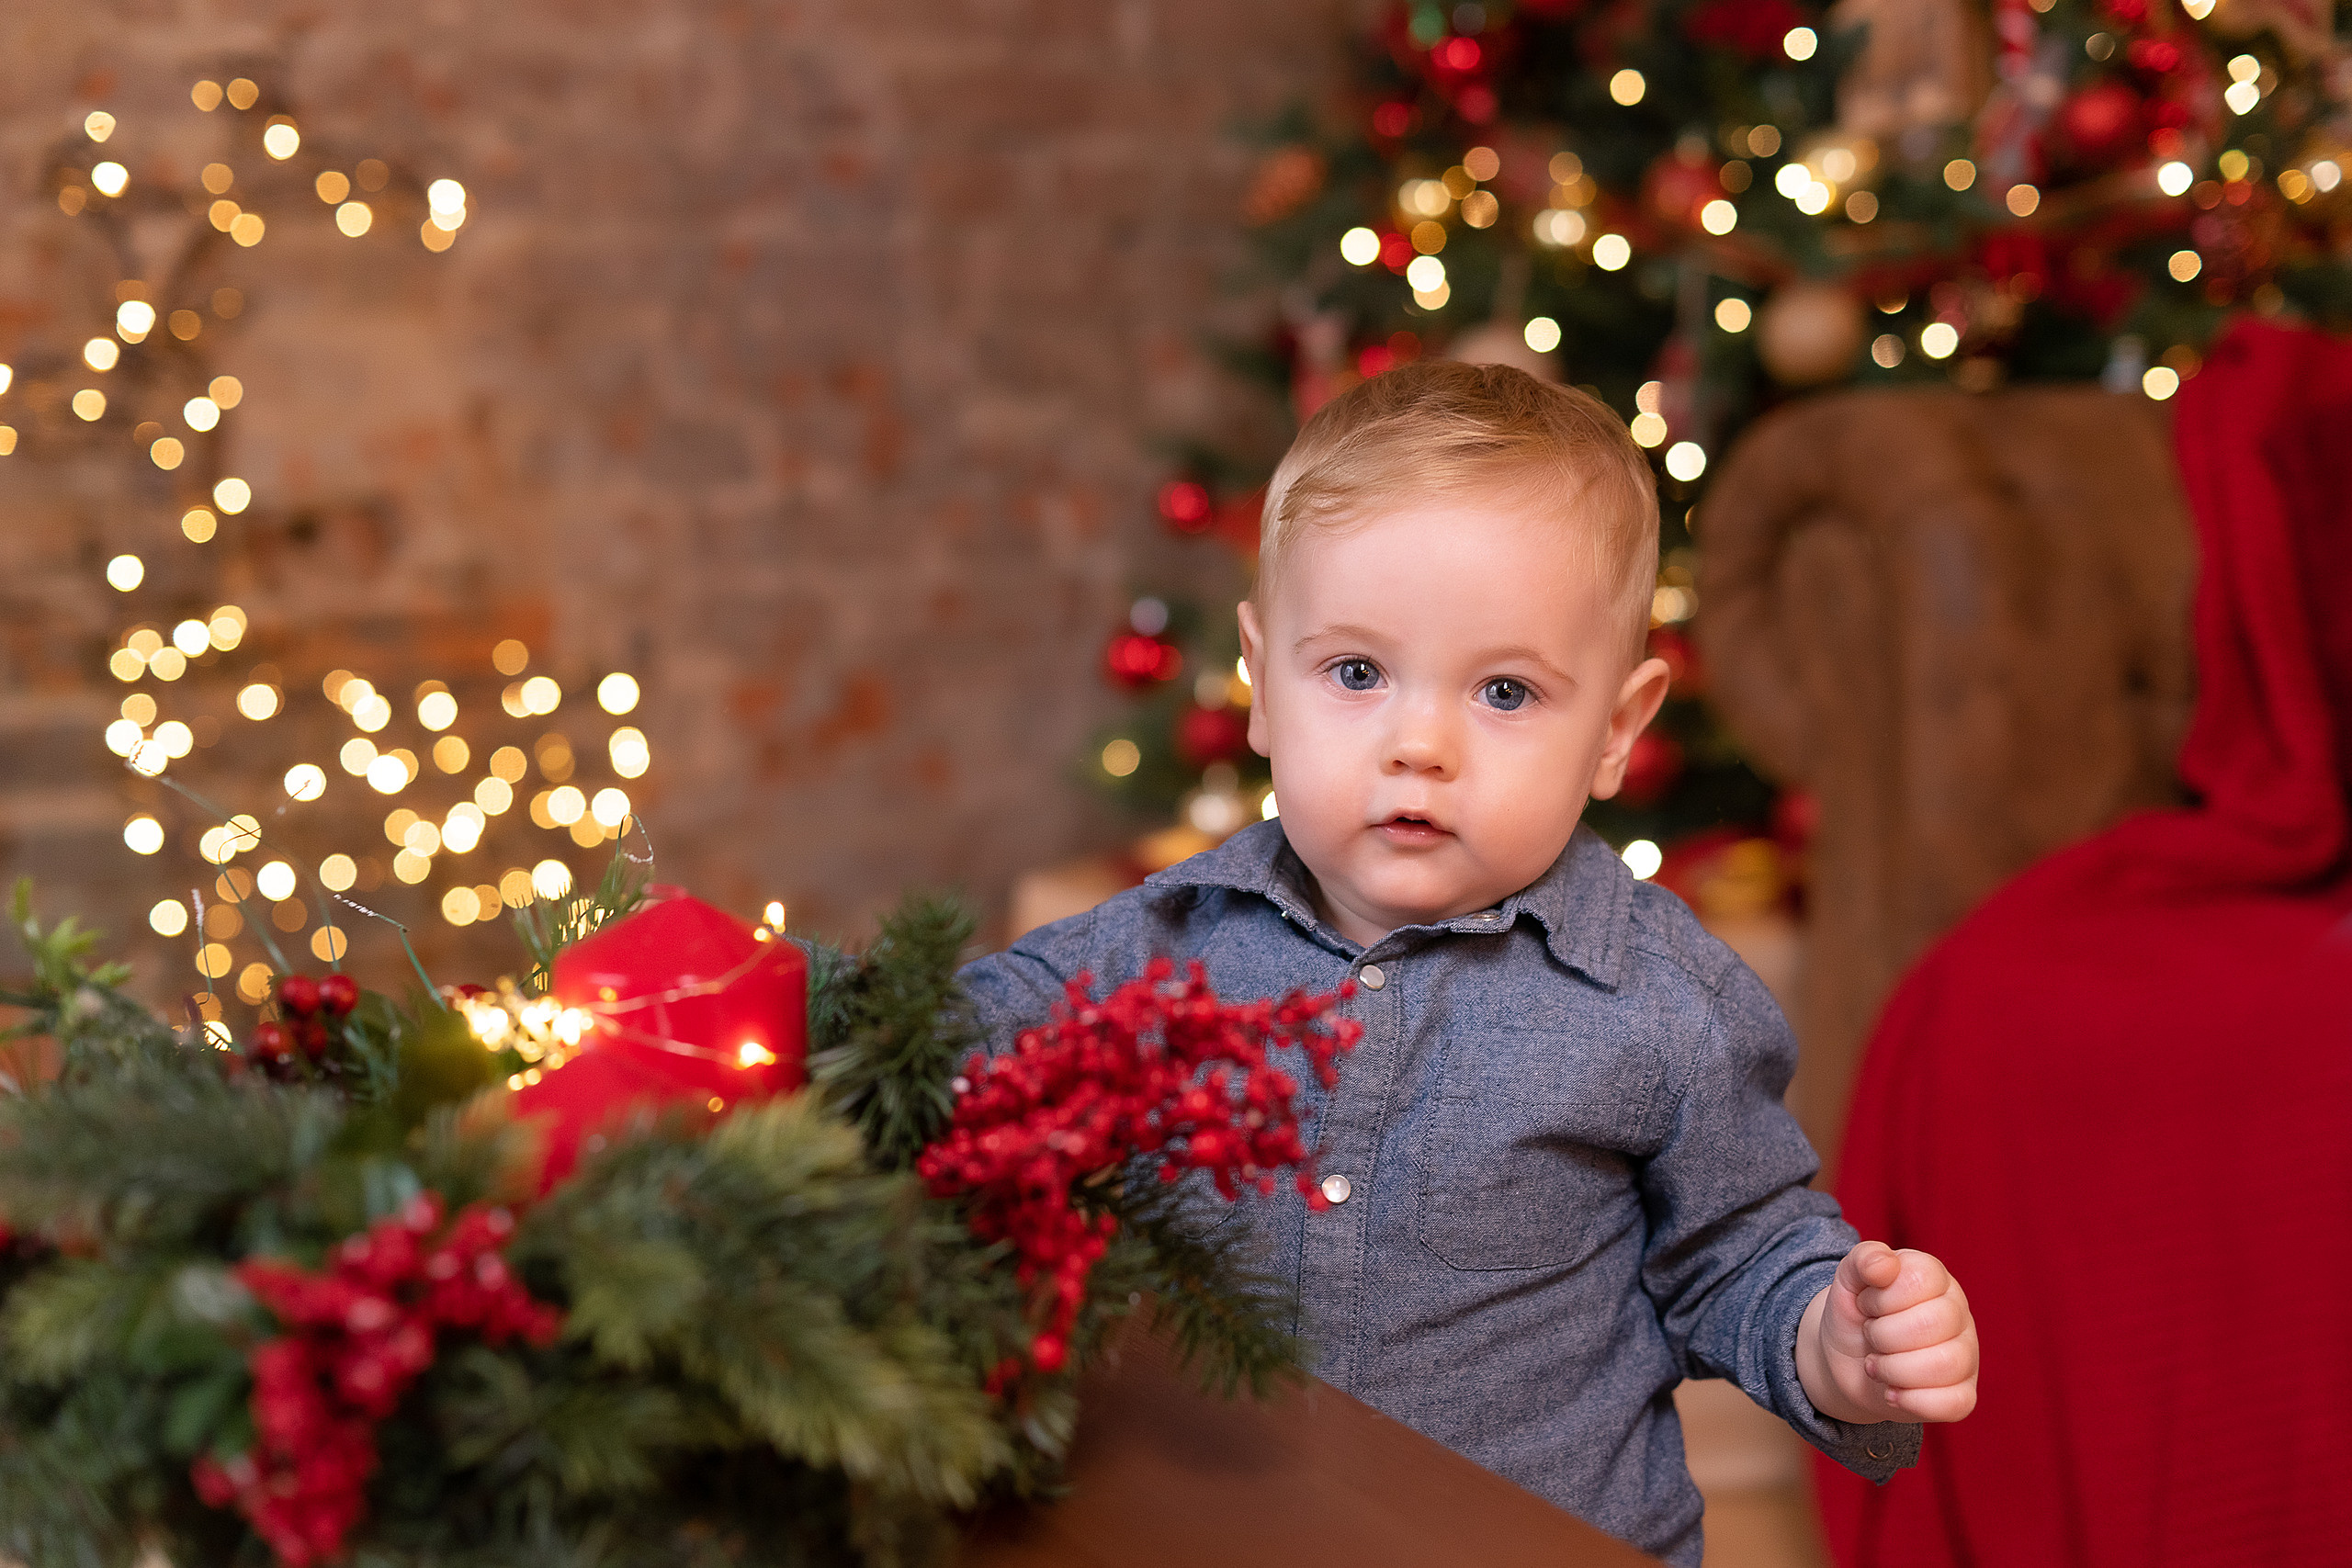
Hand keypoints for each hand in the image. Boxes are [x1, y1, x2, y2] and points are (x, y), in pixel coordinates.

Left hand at [1795, 1240, 1977, 1424]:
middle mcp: (1958, 1314)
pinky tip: (1891, 1392)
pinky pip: (1953, 1403)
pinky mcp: (1963, 1394)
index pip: (1919, 1280)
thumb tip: (1885, 1265)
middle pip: (1932, 1324)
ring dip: (1893, 1370)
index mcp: (1935, 1278)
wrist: (1848, 1361)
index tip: (1867, 1304)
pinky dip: (1912, 1401)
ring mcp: (1966, 1355)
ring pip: (1944, 1365)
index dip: (1881, 1297)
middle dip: (1882, 1335)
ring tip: (1876, 1365)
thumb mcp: (1849, 1280)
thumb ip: (1864, 1260)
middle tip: (1870, 1336)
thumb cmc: (1856, 1314)